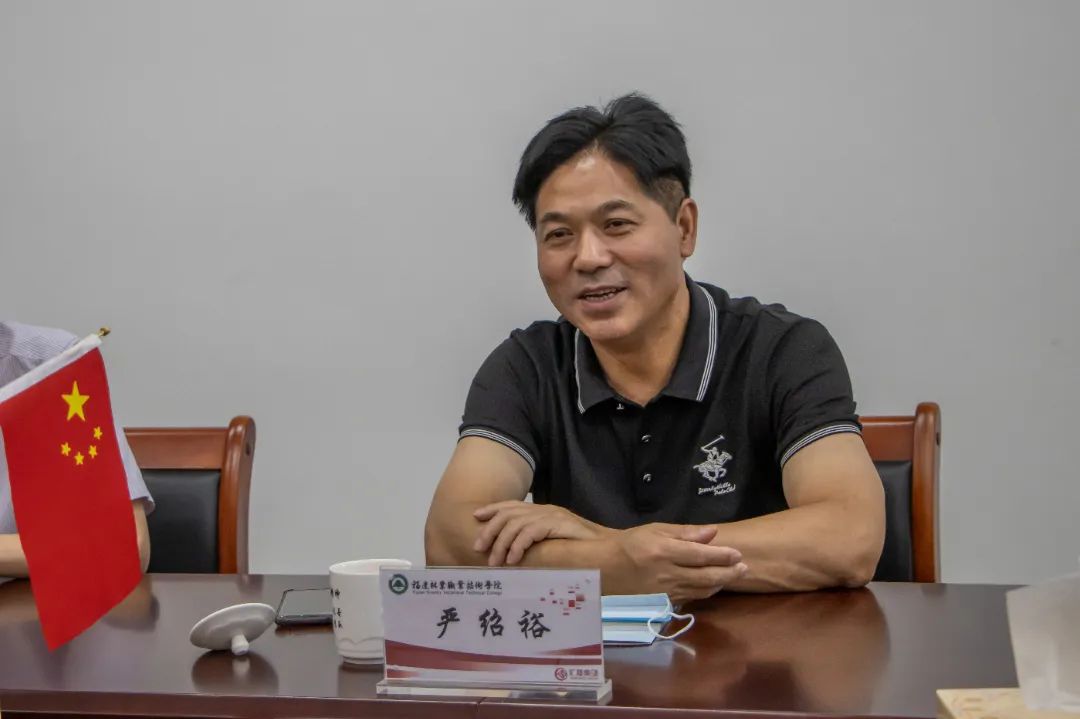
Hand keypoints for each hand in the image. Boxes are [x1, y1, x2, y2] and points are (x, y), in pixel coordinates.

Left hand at [473, 501, 604, 565]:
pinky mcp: (558, 524)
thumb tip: (514, 556)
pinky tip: (512, 560)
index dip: (493, 510)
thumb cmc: (584, 552)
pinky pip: (531, 531)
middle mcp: (545, 510)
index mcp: (543, 512)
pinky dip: (518, 545)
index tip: (476, 517)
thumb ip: (537, 545)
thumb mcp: (554, 545)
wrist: (611, 549)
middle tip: (478, 548)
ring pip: (515, 523)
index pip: (513, 506)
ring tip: (495, 562)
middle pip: (509, 513)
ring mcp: (552, 515)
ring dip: (501, 543)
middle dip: (490, 530)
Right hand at [611, 523, 746, 602]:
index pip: (700, 555)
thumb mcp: (656, 530)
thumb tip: (712, 532)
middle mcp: (668, 574)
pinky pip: (692, 598)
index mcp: (665, 552)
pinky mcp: (665, 603)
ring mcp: (667, 591)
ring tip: (734, 575)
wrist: (606, 570)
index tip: (738, 553)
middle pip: (706, 576)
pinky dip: (706, 591)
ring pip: (702, 590)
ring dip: (721, 583)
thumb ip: (685, 533)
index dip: (722, 555)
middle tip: (744, 567)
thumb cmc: (632, 544)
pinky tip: (714, 585)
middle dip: (729, 572)